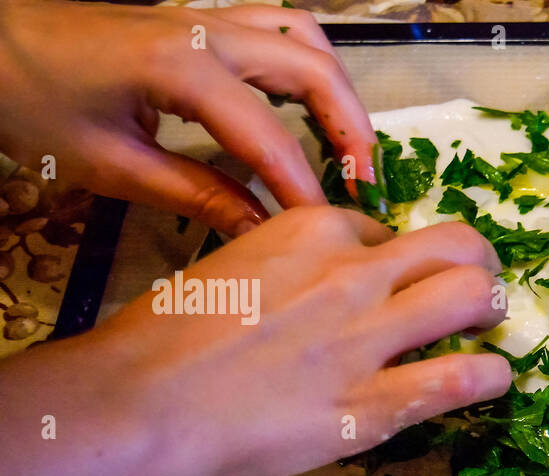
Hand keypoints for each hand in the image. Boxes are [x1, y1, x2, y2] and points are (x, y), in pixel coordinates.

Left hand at [0, 0, 375, 235]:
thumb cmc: (34, 105)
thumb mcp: (111, 164)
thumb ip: (196, 196)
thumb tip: (263, 232)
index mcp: (182, 67)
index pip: (269, 136)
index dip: (305, 189)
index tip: (329, 232)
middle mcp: (207, 31)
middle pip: (312, 68)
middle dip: (350, 128)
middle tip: (364, 184)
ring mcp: (206, 17)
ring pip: (303, 36)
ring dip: (336, 89)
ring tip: (348, 145)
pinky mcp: (199, 20)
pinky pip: (277, 28)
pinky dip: (307, 66)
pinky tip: (307, 109)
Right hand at [0, 207, 512, 475]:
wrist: (138, 404)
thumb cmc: (163, 337)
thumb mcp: (229, 268)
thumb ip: (288, 267)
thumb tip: (321, 283)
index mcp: (310, 231)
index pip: (387, 231)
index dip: (399, 259)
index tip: (395, 284)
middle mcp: (352, 273)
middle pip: (456, 246)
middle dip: (476, 264)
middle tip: (477, 290)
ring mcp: (368, 338)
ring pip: (474, 296)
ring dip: (492, 309)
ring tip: (488, 329)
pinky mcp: (372, 404)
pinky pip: (463, 378)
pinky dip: (491, 375)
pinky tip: (491, 379)